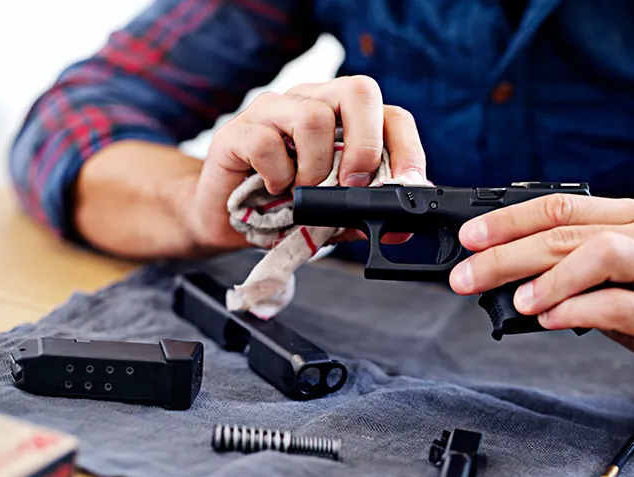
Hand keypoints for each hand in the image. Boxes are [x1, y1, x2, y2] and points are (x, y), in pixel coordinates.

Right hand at [185, 75, 426, 249]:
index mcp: (343, 118)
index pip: (391, 114)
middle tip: (353, 184)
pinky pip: (266, 143)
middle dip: (366, 145)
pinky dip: (277, 176)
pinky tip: (274, 189)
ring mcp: (272, 111)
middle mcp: (311, 102)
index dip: (407, 148)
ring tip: (303, 191)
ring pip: (313, 117)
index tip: (407, 185)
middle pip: (358, 90)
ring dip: (316, 168)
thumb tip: (403, 228)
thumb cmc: (284, 207)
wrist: (226, 220)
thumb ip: (366, 215)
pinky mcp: (237, 131)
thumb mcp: (335, 216)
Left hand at [448, 193, 633, 398]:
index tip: (470, 239)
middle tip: (469, 275)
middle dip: (509, 253)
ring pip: (602, 255)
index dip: (508, 221)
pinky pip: (621, 305)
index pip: (561, 206)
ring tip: (516, 299)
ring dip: (549, 276)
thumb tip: (498, 270)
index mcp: (633, 217)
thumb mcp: (610, 276)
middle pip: (569, 232)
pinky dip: (577, 310)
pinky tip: (549, 320)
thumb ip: (566, 265)